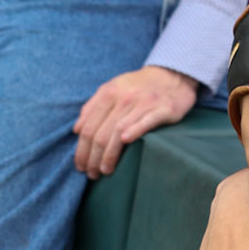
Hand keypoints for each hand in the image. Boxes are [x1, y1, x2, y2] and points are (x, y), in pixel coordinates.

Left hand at [72, 65, 197, 177]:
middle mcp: (124, 97)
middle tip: (91, 174)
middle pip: (101, 133)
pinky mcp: (163, 108)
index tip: (80, 165)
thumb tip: (77, 129)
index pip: (88, 127)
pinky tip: (125, 143)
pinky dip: (134, 132)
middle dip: (93, 158)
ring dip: (109, 155)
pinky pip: (145, 122)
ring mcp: (143, 102)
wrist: (171, 75)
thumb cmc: (139, 86)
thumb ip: (93, 106)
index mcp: (108, 93)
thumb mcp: (113, 88)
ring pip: (119, 132)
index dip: (81, 149)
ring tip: (105, 171)